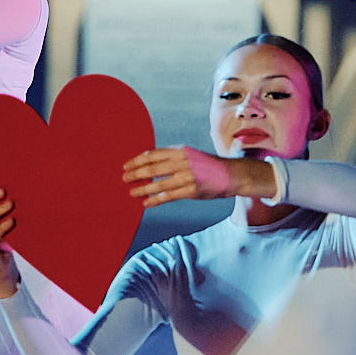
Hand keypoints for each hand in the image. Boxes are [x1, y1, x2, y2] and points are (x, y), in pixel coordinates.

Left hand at [123, 145, 244, 205]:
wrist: (231, 175)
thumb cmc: (207, 166)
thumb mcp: (190, 155)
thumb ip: (172, 158)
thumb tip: (150, 163)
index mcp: (180, 151)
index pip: (153, 154)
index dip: (137, 160)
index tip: (126, 165)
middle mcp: (182, 162)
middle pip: (152, 168)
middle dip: (135, 173)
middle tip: (124, 178)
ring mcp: (187, 177)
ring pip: (158, 184)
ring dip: (142, 188)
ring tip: (131, 192)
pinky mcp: (191, 191)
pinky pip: (168, 196)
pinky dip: (155, 200)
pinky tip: (146, 203)